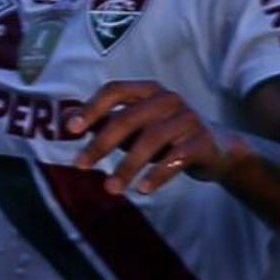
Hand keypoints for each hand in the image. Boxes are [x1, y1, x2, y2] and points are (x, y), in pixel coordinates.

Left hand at [75, 79, 233, 196]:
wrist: (215, 148)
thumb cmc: (163, 134)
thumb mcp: (132, 126)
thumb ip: (102, 121)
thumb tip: (64, 120)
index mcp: (147, 91)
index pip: (114, 91)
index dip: (92, 108)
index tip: (72, 130)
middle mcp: (168, 99)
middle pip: (128, 118)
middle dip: (101, 143)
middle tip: (80, 166)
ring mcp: (188, 118)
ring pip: (151, 139)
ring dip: (127, 166)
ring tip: (111, 188)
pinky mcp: (202, 141)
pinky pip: (177, 157)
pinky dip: (158, 174)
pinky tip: (143, 189)